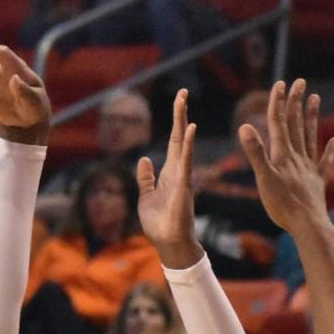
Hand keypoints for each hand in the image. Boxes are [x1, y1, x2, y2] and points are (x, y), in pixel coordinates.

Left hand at [137, 89, 201, 267]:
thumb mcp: (146, 196)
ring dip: (182, 120)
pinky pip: (185, 160)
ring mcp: (182, 175)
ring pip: (182, 142)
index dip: (176, 122)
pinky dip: (187, 143)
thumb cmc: (158, 223)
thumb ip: (146, 177)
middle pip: (179, 136)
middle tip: (183, 92)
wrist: (167, 241)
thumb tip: (144, 159)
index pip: (174, 142)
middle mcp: (178, 170)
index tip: (179, 102)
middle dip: (180, 114)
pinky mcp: (183, 184)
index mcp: (169, 172)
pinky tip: (189, 127)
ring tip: (183, 99)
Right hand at [238, 80, 333, 236]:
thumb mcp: (264, 179)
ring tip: (315, 99)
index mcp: (282, 156)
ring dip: (312, 118)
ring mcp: (309, 169)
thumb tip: (244, 127)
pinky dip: (331, 151)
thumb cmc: (283, 205)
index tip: (280, 83)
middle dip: (296, 103)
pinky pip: (325, 163)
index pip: (278, 124)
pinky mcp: (317, 183)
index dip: (278, 103)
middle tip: (300, 82)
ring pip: (310, 138)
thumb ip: (255, 153)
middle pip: (296, 126)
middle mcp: (297, 158)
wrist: (308, 225)